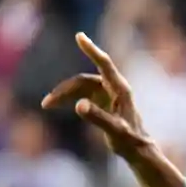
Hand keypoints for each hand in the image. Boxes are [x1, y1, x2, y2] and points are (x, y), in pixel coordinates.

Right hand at [41, 32, 149, 158]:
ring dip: (64, 94)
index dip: (92, 50)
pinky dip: (69, 98)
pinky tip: (57, 105)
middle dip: (64, 89)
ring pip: (80, 87)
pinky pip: (81, 93)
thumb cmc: (130, 140)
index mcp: (120, 89)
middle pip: (83, 80)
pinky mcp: (102, 100)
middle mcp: (113, 87)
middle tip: (47, 103)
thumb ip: (98, 117)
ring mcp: (107, 93)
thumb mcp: (114, 130)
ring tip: (47, 105)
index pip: (104, 64)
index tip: (79, 36)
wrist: (137, 150)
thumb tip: (78, 105)